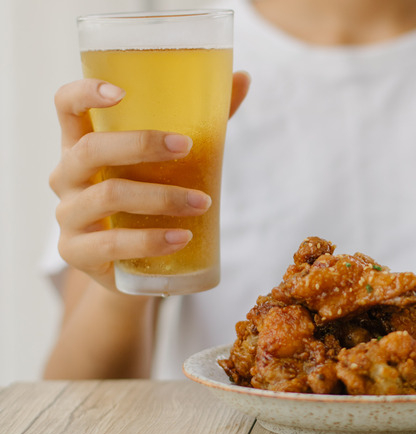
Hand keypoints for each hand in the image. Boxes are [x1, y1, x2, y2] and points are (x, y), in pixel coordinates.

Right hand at [50, 72, 250, 292]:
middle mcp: (67, 176)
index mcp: (82, 145)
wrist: (135, 267)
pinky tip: (181, 238)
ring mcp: (68, 215)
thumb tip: (242, 78)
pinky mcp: (77, 253)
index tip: (122, 92)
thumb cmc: (151, 201)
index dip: (84, 93)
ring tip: (203, 203)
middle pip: (90, 150)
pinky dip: (150, 240)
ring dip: (161, 197)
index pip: (66, 107)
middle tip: (187, 146)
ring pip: (108, 196)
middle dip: (141, 145)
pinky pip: (111, 243)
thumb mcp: (170, 162)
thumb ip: (201, 121)